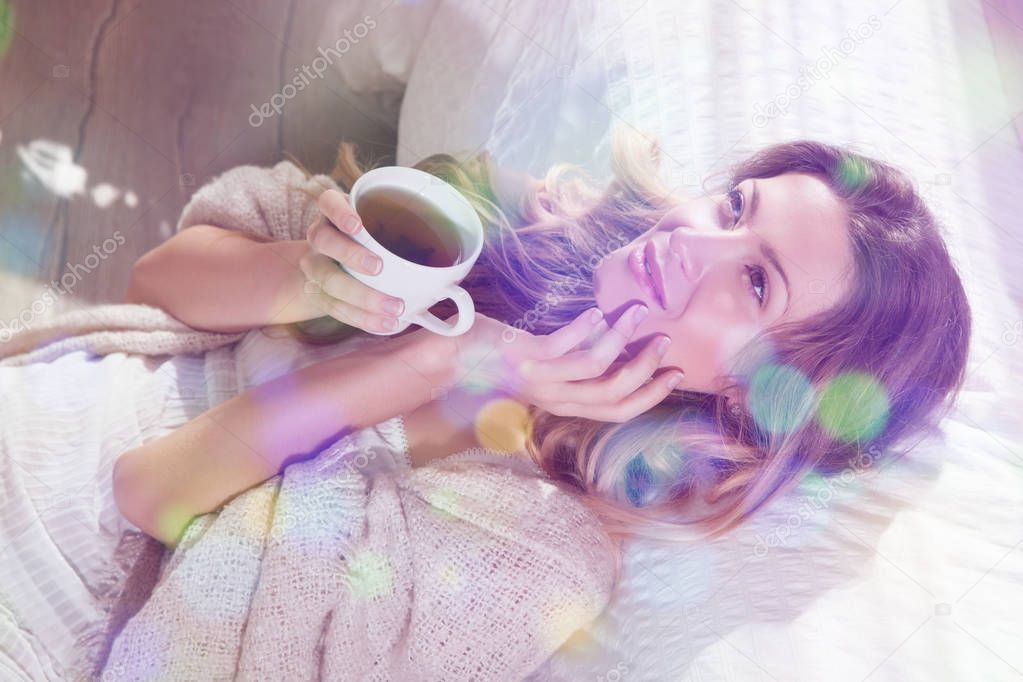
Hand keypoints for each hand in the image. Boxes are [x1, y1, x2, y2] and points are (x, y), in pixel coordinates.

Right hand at [297, 189, 407, 333]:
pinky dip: (364, 318)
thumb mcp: (382, 229)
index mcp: (335, 214)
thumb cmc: (369, 243)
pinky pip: (337, 309)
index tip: (358, 226)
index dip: (340, 212)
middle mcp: (320, 237)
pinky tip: (386, 323)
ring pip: (327, 280)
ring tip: (393, 308)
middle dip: (351, 255)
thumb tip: (460, 262)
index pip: (328, 202)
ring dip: (361, 297)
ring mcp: (315, 266)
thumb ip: (410, 233)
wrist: (331, 265)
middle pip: (323, 241)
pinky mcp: (319, 295)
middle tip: (379, 268)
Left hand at [450, 304, 684, 422]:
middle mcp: (556, 399)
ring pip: (595, 370)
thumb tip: (620, 345)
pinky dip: (585, 328)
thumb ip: (579, 364)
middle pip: (613, 396)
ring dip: (621, 341)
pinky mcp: (524, 358)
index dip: (651, 396)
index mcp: (566, 404)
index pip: (618, 411)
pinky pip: (564, 346)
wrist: (453, 357)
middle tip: (664, 340)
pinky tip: (597, 310)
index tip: (676, 372)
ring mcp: (540, 379)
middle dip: (645, 370)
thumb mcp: (549, 367)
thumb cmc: (504, 358)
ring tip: (636, 314)